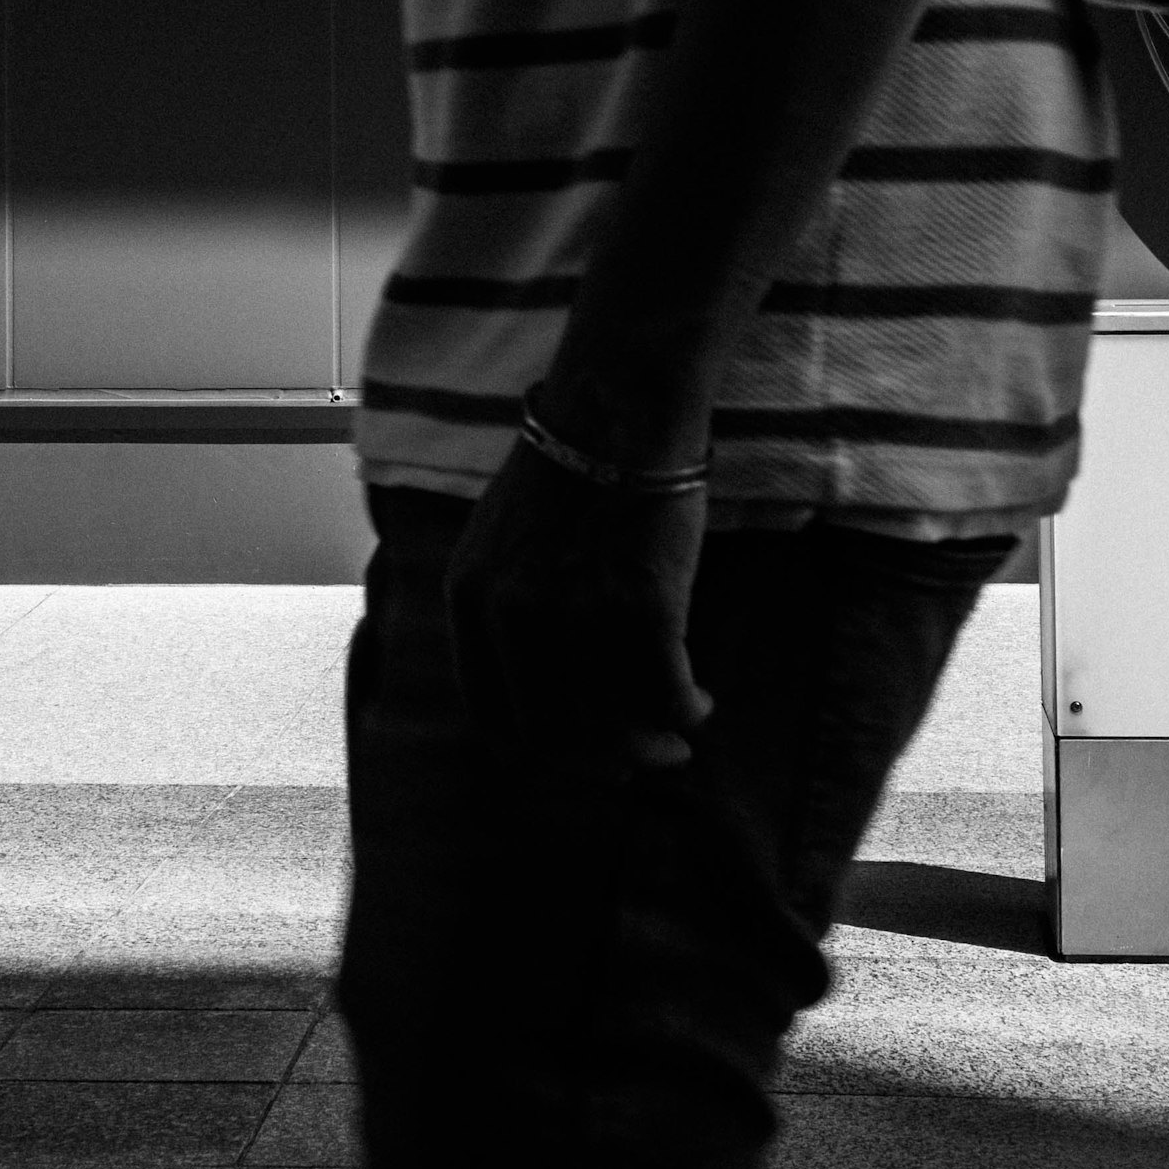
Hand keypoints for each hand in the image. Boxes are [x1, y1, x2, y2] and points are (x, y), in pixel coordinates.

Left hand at [445, 427, 710, 777]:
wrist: (619, 405)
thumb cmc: (572, 466)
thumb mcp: (500, 539)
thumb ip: (503, 608)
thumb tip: (538, 684)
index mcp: (469, 601)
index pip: (492, 718)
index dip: (539, 751)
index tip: (575, 754)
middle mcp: (512, 618)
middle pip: (554, 737)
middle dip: (600, 762)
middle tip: (638, 762)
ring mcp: (576, 615)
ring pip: (614, 724)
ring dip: (651, 744)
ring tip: (677, 738)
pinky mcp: (643, 606)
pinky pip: (667, 692)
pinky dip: (686, 711)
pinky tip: (700, 703)